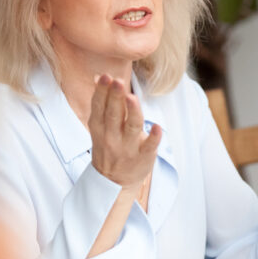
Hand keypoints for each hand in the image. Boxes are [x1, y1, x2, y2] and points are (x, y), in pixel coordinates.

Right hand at [88, 74, 160, 192]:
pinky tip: (158, 128)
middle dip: (115, 97)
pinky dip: (153, 137)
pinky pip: (149, 146)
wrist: (114, 182)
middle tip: (117, 81)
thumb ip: (102, 102)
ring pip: (131, 127)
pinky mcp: (143, 156)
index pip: (99, 106)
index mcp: (100, 127)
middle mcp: (112, 136)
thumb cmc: (109, 147)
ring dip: (132, 112)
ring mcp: (128, 147)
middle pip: (113, 114)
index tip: (106, 76)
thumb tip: (99, 76)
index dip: (102, 91)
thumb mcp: (100, 127)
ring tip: (132, 98)